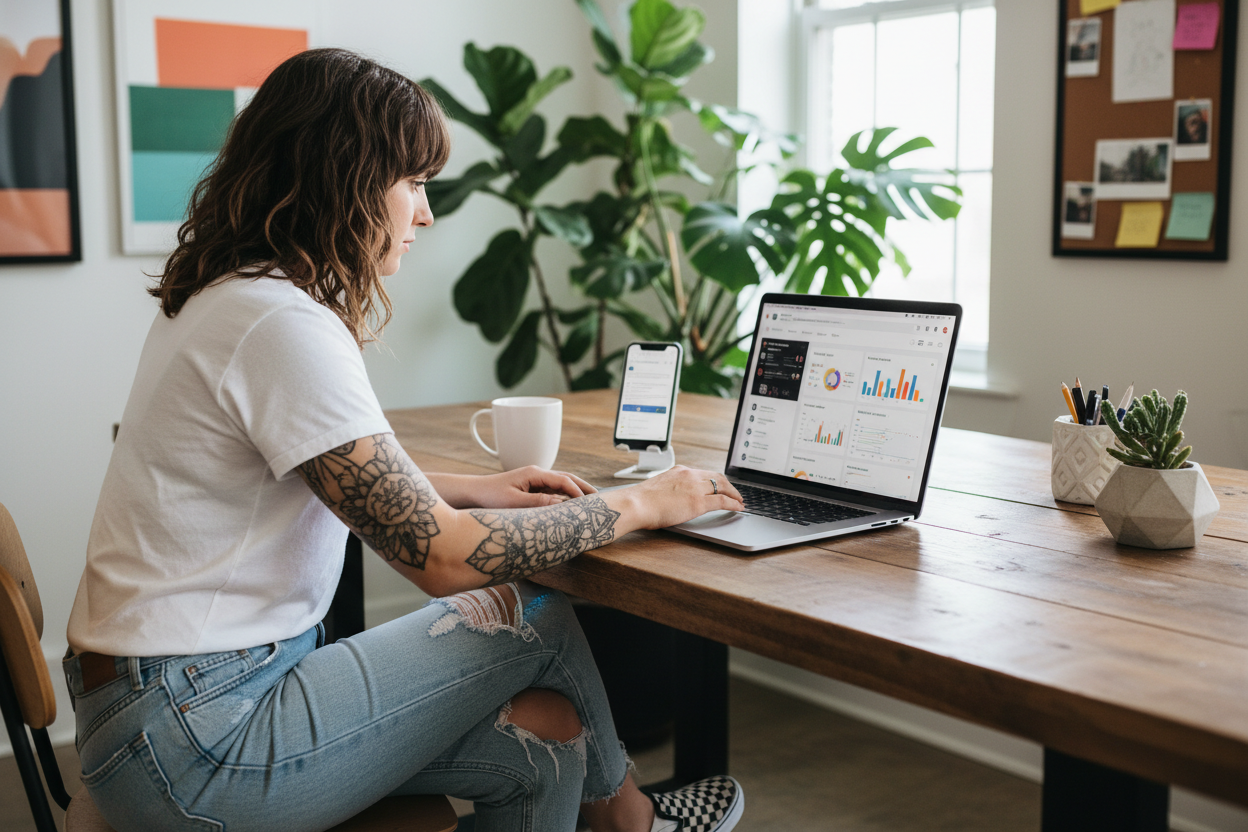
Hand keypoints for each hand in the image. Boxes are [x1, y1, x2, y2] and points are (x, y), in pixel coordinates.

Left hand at [474, 466, 597, 508]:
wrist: (473, 493)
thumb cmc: (490, 496)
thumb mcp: (514, 502)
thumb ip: (538, 502)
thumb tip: (561, 503)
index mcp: (534, 473)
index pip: (564, 480)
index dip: (578, 492)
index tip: (589, 504)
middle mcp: (537, 474)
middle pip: (567, 478)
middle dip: (584, 488)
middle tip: (600, 499)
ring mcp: (534, 480)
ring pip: (561, 484)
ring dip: (576, 491)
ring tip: (591, 502)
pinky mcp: (531, 488)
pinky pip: (553, 491)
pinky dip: (565, 497)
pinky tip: (571, 505)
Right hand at [624, 466, 743, 528]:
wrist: (636, 504)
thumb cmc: (641, 501)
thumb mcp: (659, 488)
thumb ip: (671, 490)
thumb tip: (675, 499)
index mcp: (680, 471)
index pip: (704, 473)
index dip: (715, 480)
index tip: (720, 486)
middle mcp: (689, 475)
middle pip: (717, 477)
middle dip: (729, 485)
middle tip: (735, 493)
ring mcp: (695, 488)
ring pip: (723, 486)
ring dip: (734, 494)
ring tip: (740, 501)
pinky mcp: (698, 502)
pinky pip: (722, 501)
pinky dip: (733, 504)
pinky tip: (738, 507)